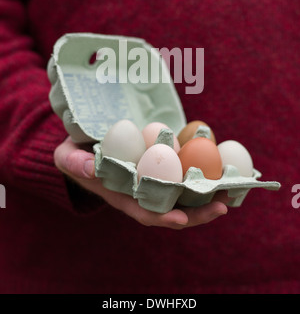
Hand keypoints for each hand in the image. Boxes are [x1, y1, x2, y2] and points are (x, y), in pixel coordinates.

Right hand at [54, 136, 228, 229]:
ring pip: (180, 195)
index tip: (183, 218)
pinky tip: (218, 169)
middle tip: (221, 207)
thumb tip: (88, 167)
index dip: (163, 217)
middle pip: (170, 209)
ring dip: (204, 196)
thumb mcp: (67, 156)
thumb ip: (74, 162)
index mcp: (119, 195)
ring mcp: (149, 182)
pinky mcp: (157, 168)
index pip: (143, 212)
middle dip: (196, 212)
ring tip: (228, 191)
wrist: (81, 146)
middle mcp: (139, 193)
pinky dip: (198, 175)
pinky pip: (179, 176)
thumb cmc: (73, 153)